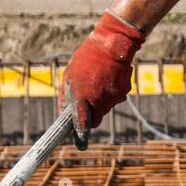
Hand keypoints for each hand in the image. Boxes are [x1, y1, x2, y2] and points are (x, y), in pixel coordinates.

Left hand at [61, 12, 146, 139]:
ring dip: (102, 101)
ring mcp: (113, 97)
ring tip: (99, 81)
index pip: (82, 123)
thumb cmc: (86, 58)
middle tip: (89, 103)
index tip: (80, 142)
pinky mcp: (124, 93)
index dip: (81, 132)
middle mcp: (98, 100)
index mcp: (82, 96)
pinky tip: (109, 78)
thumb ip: (65, 96)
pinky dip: (112, 93)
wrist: (113, 44)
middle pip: (96, 119)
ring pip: (107, 108)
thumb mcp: (69, 75)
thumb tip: (62, 114)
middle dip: (92, 115)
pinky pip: (116, 99)